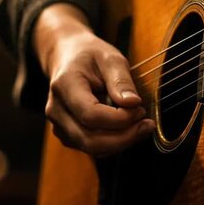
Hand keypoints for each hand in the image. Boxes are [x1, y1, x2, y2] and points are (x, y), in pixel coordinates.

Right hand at [34, 4, 154, 155]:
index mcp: (65, 85)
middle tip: (147, 124)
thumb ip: (121, 80)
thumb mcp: (110, 57)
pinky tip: (129, 129)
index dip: (120, 119)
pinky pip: (92, 148)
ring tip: (141, 125)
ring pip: (91, 148)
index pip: (90, 115)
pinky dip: (114, 143)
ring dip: (121, 142)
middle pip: (89, 140)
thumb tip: (132, 104)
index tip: (140, 109)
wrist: (68, 57)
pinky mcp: (68, 134)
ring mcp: (59, 125)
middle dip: (124, 137)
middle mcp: (56, 109)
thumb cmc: (90, 55)